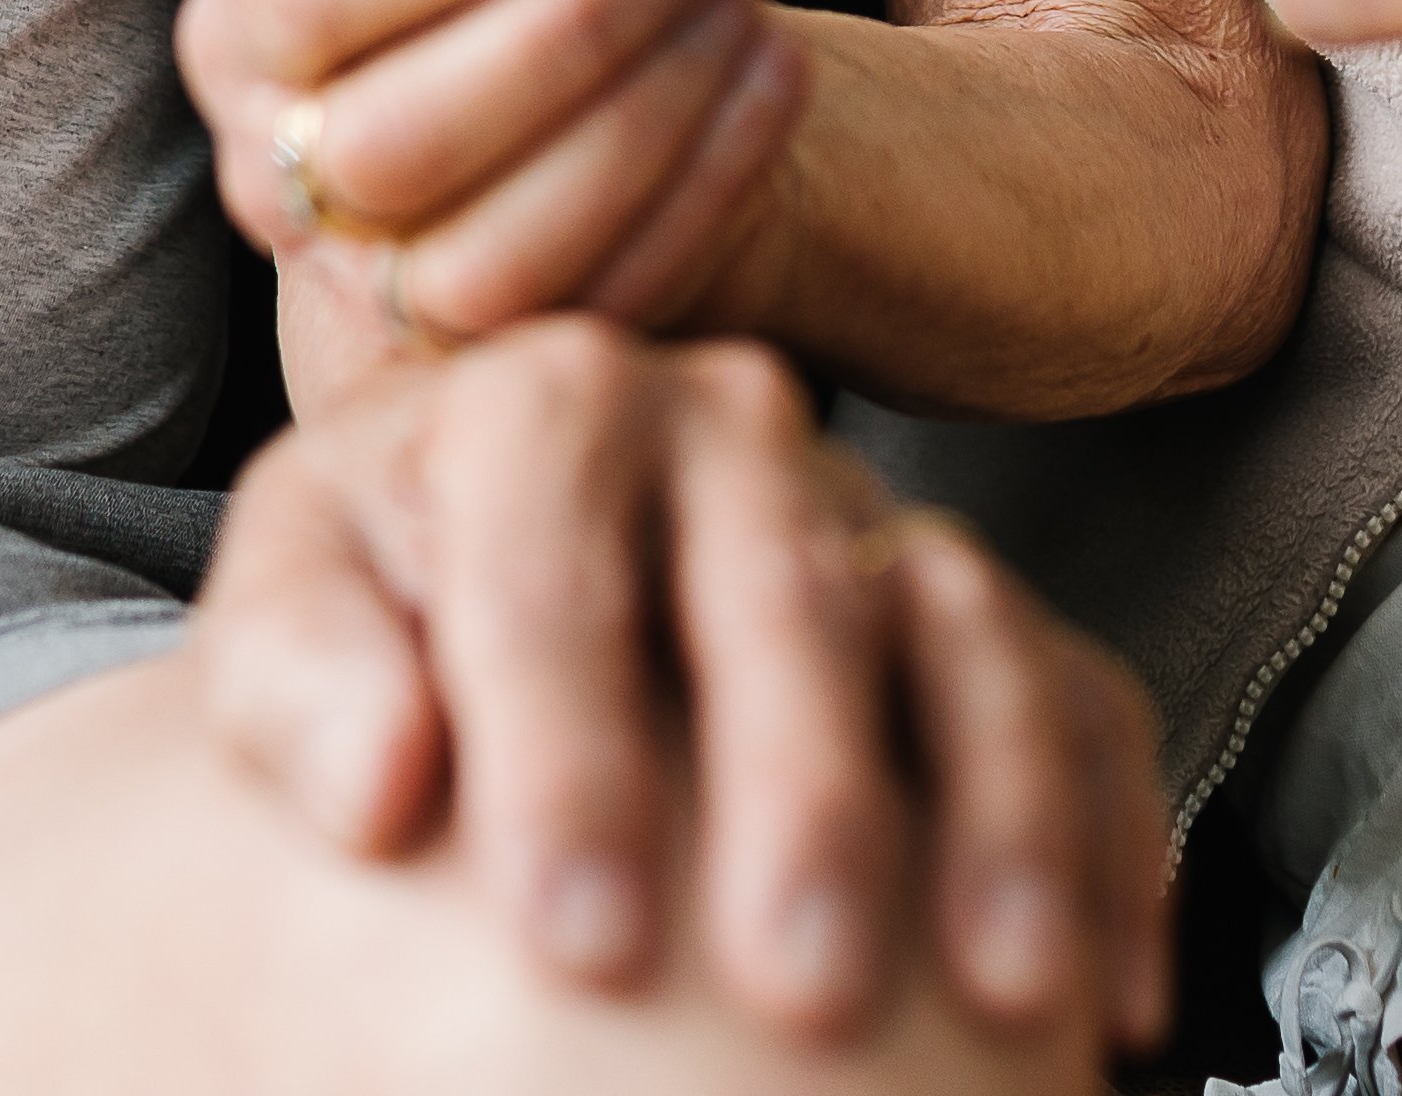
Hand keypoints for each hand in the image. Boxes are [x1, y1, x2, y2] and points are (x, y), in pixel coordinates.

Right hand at [177, 0, 811, 394]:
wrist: (547, 87)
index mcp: (244, 35)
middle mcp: (280, 178)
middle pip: (406, 140)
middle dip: (582, 24)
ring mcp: (378, 296)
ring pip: (498, 250)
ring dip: (648, 112)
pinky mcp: (498, 362)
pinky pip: (603, 300)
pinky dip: (707, 183)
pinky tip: (778, 74)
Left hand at [198, 319, 1169, 1056]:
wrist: (493, 590)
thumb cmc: (385, 629)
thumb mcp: (295, 619)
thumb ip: (298, 679)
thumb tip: (381, 780)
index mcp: (541, 408)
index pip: (550, 550)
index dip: (565, 742)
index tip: (570, 937)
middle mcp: (725, 427)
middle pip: (784, 587)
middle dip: (806, 794)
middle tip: (800, 984)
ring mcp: (871, 512)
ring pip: (964, 629)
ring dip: (1000, 813)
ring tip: (1006, 993)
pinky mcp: (978, 616)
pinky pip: (1084, 703)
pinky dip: (1106, 844)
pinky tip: (1104, 991)